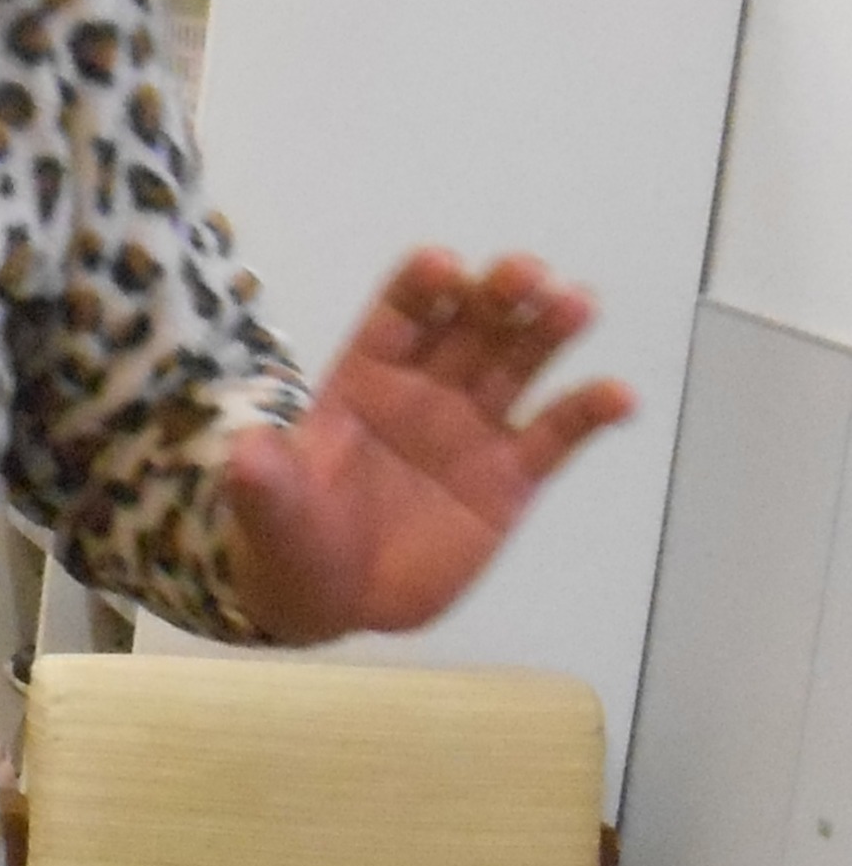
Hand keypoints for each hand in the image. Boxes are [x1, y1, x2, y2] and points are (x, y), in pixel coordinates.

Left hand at [221, 248, 630, 643]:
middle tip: (527, 275)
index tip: (443, 266)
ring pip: (519, 364)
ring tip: (578, 304)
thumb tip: (245, 454)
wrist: (327, 598)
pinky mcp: (511, 478)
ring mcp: (474, 428)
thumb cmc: (291, 535)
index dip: (420, 288)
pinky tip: (621, 397)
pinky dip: (589, 413)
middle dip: (498, 295)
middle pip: (471, 325)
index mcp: (366, 376)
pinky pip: (556, 436)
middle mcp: (428, 386)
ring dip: (550, 330)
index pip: (398, 315)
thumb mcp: (268, 513)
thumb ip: (265, 481)